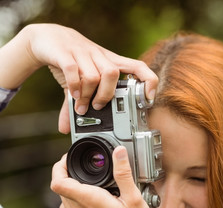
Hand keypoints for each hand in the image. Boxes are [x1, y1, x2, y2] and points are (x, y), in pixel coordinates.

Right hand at [0, 24, 157, 132]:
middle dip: (106, 96)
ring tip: (80, 106)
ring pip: (93, 75)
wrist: (48, 38)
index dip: (147, 80)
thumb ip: (77, 103)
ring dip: (87, 96)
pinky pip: (73, 70)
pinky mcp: (64, 52)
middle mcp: (99, 56)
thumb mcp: (78, 82)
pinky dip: (74, 86)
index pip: (137, 66)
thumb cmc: (71, 60)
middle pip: (112, 74)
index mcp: (109, 62)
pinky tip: (72, 95)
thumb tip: (67, 129)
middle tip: (97, 107)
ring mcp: (82, 53)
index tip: (148, 98)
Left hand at [51, 146, 155, 207]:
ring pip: (62, 198)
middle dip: (66, 172)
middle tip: (83, 166)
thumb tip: (118, 152)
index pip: (58, 181)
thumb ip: (124, 174)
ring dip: (70, 186)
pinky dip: (74, 199)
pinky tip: (91, 199)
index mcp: (89, 201)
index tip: (70, 159)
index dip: (60, 165)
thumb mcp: (134, 199)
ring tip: (89, 181)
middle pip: (59, 187)